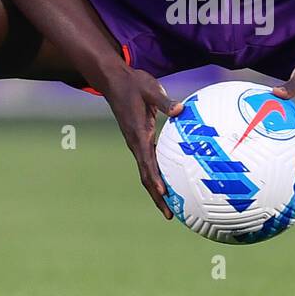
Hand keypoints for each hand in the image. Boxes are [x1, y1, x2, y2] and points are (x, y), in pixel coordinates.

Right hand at [100, 66, 182, 219]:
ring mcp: (136, 143)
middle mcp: (135, 142)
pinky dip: (157, 176)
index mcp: (137, 133)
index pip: (146, 162)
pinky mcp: (139, 139)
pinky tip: (170, 182)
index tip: (164, 193)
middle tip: (170, 215)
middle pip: (145, 176)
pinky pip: (148, 162)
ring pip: (146, 172)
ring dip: (157, 191)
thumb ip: (164, 101)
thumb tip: (181, 109)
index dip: (155, 179)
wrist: (113, 80)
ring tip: (171, 209)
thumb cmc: (132, 83)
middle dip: (157, 196)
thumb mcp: (150, 88)